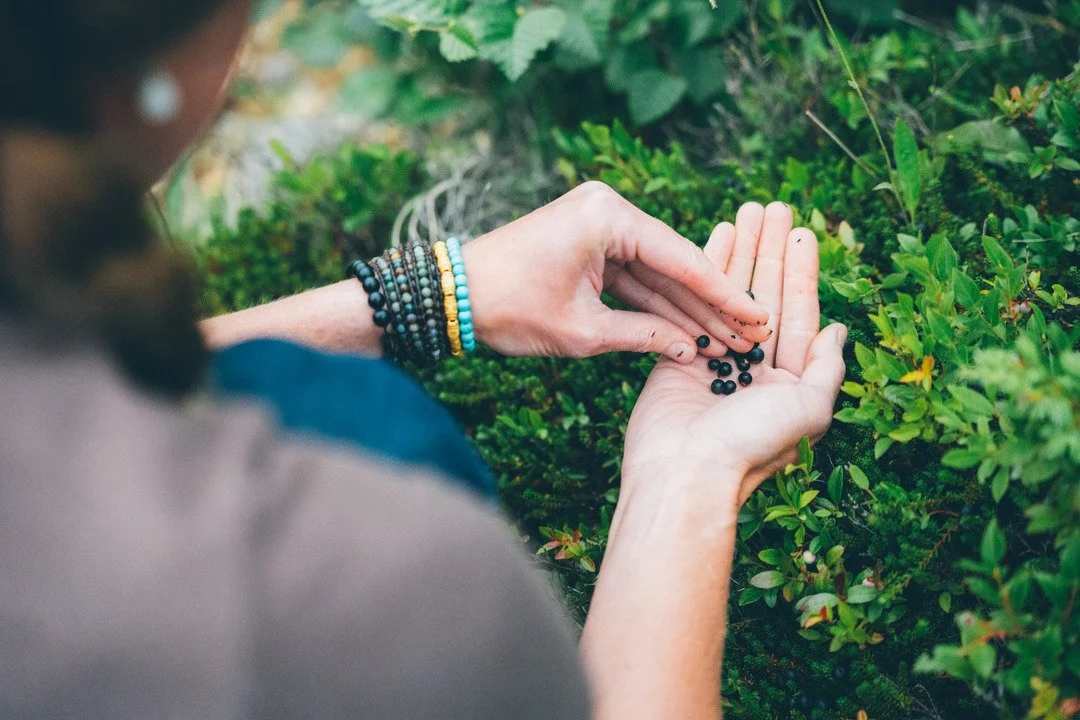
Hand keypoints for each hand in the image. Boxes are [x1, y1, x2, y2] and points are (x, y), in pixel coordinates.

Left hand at [462, 182, 771, 362]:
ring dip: (685, 307)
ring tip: (727, 339)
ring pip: (654, 273)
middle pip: (672, 263)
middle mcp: (607, 209)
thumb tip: (689, 349)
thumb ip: (642, 335)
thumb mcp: (582, 331)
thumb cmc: (509, 308)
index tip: (756, 316)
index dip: (722, 294)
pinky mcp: (588, 243)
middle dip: (709, 304)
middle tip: (751, 333)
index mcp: (607, 216)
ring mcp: (597, 224)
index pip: (680, 258)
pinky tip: (689, 329)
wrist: (452, 296)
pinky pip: (631, 275)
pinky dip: (654, 303)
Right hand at [621, 201, 847, 507]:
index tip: (802, 231)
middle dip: (771, 252)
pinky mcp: (680, 356)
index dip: (802, 272)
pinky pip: (695, 305)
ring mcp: (716, 360)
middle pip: (766, 296)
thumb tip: (838, 330)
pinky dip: (705, 272)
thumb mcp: (809, 409)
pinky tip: (713, 239)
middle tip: (774, 207)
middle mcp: (754, 368)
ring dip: (741, 252)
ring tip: (746, 210)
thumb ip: (826, 369)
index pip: (799, 314)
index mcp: (789, 382)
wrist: (684, 471)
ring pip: (730, 295)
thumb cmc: (750, 445)